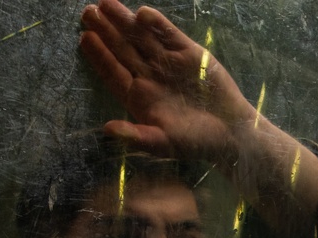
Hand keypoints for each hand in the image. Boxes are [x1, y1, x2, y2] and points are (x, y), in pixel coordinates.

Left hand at [80, 0, 317, 229]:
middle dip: (105, 31)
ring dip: (124, 22)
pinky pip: (169, 36)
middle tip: (87, 12)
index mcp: (140, 98)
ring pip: (142, 39)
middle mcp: (151, 77)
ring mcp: (169, 63)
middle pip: (123, 50)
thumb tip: (106, 129)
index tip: (84, 38)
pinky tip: (142, 14)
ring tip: (105, 3)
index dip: (99, 56)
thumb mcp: (163, 144)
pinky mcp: (190, 54)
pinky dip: (157, 24)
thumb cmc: (197, 144)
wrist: (233, 134)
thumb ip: (135, 135)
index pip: (114, 72)